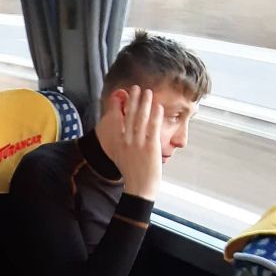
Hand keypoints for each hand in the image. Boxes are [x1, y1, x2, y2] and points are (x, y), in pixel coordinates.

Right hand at [95, 86, 163, 201]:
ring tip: (148, 92)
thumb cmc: (132, 174)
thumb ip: (122, 142)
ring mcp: (139, 143)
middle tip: (136, 88)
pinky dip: (155, 116)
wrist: (139, 188)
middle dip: (133, 99)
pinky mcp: (151, 146)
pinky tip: (157, 107)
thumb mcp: (121, 156)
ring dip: (145, 103)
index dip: (121, 105)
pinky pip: (153, 128)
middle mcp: (127, 141)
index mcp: (119, 142)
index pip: (117, 119)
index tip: (123, 94)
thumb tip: (124, 131)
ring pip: (141, 118)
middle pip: (130, 115)